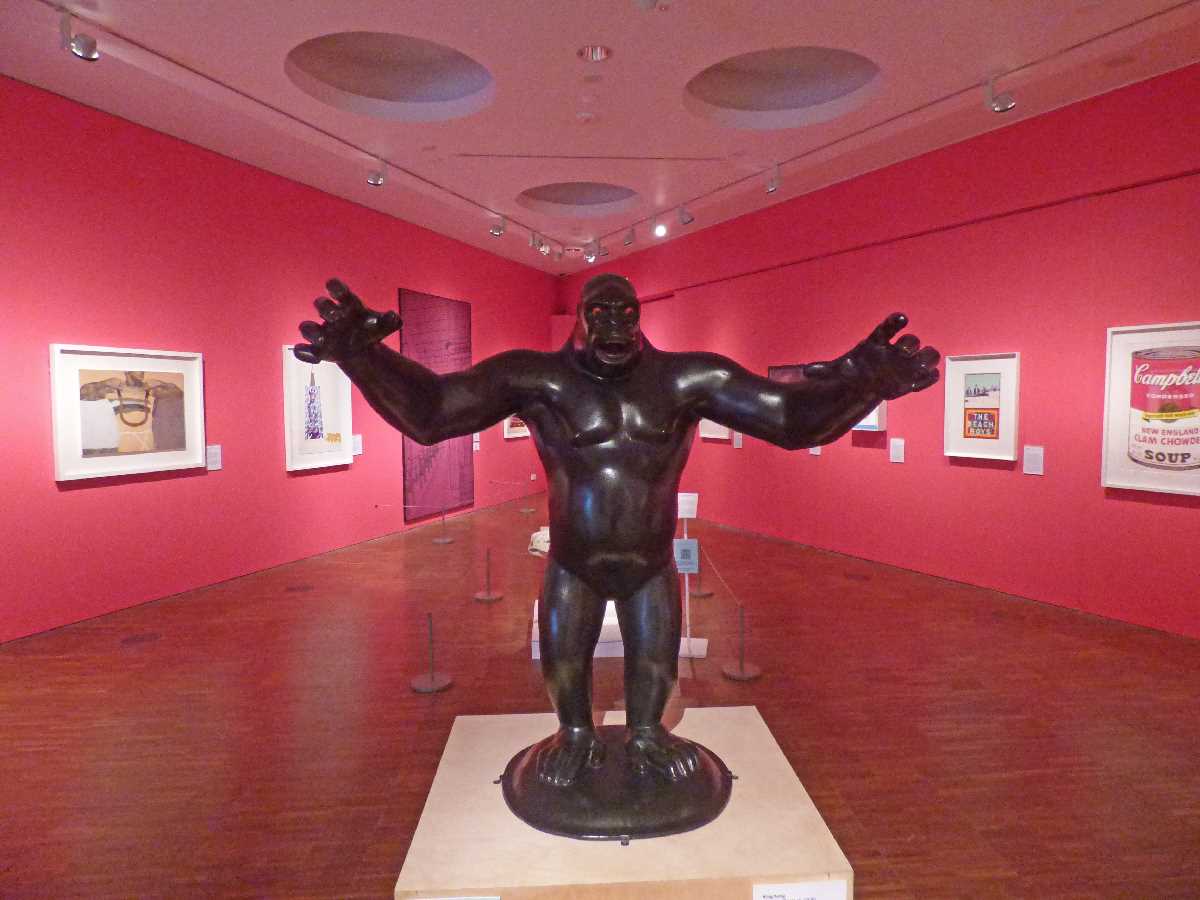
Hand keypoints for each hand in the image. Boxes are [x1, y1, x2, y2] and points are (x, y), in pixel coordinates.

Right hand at [294, 278, 400, 363]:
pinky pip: (303, 350)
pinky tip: (316, 359)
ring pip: (306, 327)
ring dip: (311, 331)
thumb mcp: (384, 325)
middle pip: (321, 305)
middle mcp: (330, 315)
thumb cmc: (371, 329)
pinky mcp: (316, 349)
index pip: (336, 288)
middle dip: (326, 308)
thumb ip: (390, 320)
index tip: (332, 288)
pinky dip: (305, 353)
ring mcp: (320, 332)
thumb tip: (394, 317)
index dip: (334, 287)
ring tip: (322, 338)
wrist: (362, 349)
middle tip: (335, 315)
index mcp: (345, 303)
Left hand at [803, 313, 939, 399]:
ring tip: (924, 363)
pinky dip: (929, 378)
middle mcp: (897, 350)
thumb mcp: (837, 370)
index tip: (902, 319)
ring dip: (928, 358)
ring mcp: (908, 364)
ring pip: (927, 355)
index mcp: (879, 343)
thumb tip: (806, 372)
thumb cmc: (853, 370)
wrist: (865, 383)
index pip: (889, 327)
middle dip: (911, 344)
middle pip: (911, 341)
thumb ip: (823, 369)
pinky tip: (925, 380)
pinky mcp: (914, 380)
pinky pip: (929, 377)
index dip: (896, 322)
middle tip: (906, 350)